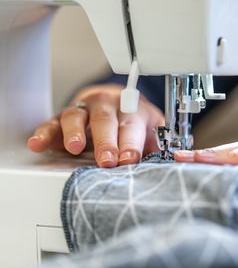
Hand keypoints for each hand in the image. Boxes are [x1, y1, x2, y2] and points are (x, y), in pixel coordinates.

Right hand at [27, 84, 163, 167]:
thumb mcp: (152, 132)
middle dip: (106, 141)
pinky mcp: (64, 116)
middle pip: (106, 120)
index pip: (132, 126)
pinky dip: (44, 132)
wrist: (118, 100)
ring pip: (77, 116)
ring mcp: (85, 109)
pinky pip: (52, 122)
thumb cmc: (137, 122)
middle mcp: (108, 106)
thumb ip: (157, 147)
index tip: (130, 160)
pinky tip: (38, 144)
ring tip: (74, 148)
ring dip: (74, 132)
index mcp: (133, 111)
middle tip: (107, 160)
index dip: (131, 143)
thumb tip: (169, 166)